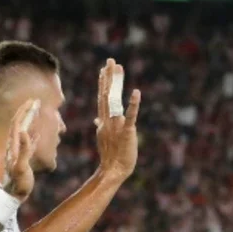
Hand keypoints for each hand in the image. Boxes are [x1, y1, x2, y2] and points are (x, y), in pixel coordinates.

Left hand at [3, 98, 39, 201]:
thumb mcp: (21, 167)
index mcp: (13, 146)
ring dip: (30, 120)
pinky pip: (29, 143)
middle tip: (35, 101)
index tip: (32, 101)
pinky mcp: (23, 158)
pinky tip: (38, 133)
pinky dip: (34, 135)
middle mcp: (14, 146)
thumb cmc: (18, 184)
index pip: (17, 123)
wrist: (12, 196)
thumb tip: (24, 132)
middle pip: (19, 124)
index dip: (24, 111)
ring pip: (24, 131)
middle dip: (26, 111)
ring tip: (37, 112)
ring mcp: (18, 152)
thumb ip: (24, 149)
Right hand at [93, 58, 141, 178]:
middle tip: (111, 60)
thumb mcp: (105, 138)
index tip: (104, 69)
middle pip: (106, 94)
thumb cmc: (111, 156)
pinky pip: (130, 116)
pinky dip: (133, 104)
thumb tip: (96, 119)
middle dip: (108, 77)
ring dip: (116, 83)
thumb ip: (101, 126)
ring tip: (118, 68)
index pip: (102, 98)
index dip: (103, 83)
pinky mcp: (127, 132)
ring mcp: (116, 125)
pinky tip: (136, 92)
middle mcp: (107, 120)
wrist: (113, 171)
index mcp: (103, 121)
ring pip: (115, 100)